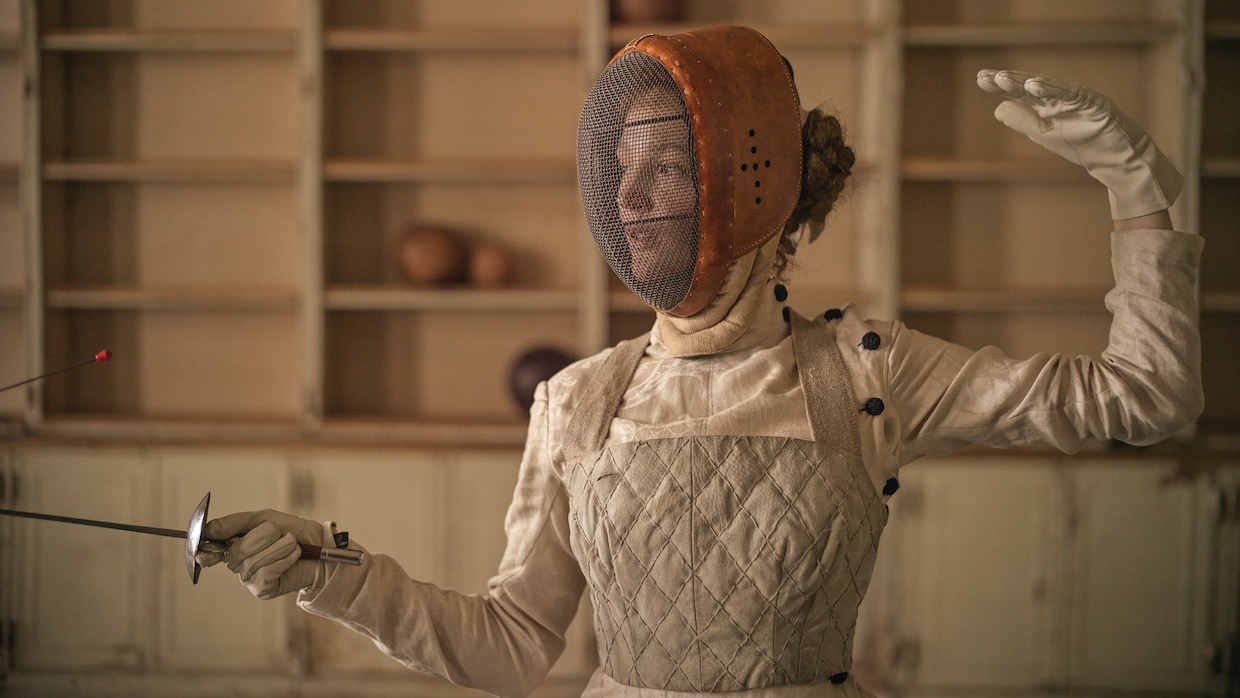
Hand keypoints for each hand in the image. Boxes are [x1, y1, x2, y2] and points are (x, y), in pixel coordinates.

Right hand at [197, 509, 328, 599]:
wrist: (319, 547)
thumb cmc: (291, 531)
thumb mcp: (263, 519)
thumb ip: (234, 523)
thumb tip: (207, 530)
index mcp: (232, 544)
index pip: (210, 549)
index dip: (206, 550)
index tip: (204, 551)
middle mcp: (237, 563)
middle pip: (237, 550)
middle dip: (264, 536)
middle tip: (280, 532)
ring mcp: (248, 578)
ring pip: (254, 561)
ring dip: (280, 547)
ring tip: (292, 543)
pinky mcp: (262, 589)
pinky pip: (266, 572)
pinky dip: (284, 560)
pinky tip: (294, 556)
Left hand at [976, 69, 1181, 219]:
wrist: (1117, 160)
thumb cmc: (1083, 145)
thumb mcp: (1045, 135)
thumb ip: (1024, 122)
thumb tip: (998, 108)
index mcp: (1048, 104)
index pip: (1021, 92)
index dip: (1001, 86)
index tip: (981, 80)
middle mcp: (1061, 97)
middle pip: (1031, 86)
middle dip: (1009, 81)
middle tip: (986, 76)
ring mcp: (1078, 98)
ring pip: (1048, 86)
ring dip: (1025, 82)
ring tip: (1003, 78)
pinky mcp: (1094, 103)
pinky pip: (1071, 93)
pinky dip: (1052, 88)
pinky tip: (1033, 84)